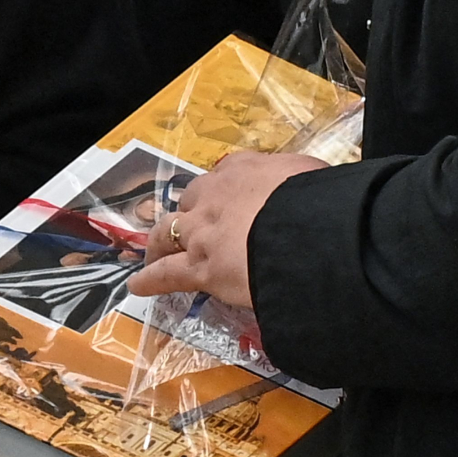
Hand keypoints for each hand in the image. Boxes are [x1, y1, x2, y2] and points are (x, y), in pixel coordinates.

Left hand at [125, 151, 328, 308]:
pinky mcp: (199, 266)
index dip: (219, 194)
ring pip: (168, 232)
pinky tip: (138, 286)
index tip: (221, 203)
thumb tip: (311, 191)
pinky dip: (151, 280)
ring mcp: (202, 231)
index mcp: (245, 171)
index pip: (223, 178)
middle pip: (190, 203)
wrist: (305, 228)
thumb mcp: (312, 176)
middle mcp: (215, 196)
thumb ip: (301, 182)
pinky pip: (167, 274)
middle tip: (187, 230)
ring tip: (153, 253)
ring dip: (159, 242)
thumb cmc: (319, 202)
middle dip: (188, 215)